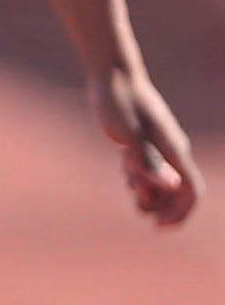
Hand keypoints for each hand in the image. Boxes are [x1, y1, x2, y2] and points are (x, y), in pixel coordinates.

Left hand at [90, 63, 200, 226]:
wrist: (113, 77)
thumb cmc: (119, 104)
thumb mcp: (129, 136)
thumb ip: (149, 162)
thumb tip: (170, 186)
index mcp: (174, 151)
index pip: (190, 192)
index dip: (179, 214)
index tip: (156, 227)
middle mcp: (172, 150)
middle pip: (175, 192)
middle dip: (157, 203)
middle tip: (134, 197)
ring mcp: (160, 146)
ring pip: (160, 181)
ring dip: (145, 189)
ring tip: (127, 176)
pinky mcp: (145, 141)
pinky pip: (149, 169)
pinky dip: (138, 176)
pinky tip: (124, 166)